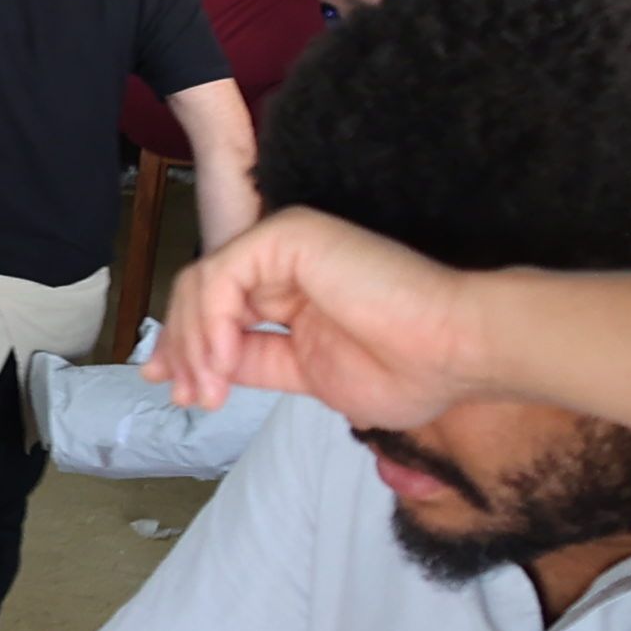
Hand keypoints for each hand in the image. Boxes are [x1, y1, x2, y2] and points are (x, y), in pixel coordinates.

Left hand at [145, 206, 499, 423]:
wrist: (456, 351)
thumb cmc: (409, 371)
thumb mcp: (309, 378)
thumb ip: (257, 365)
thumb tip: (203, 373)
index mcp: (292, 293)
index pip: (219, 311)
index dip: (186, 348)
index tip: (174, 390)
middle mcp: (284, 262)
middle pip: (202, 294)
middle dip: (181, 348)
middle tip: (185, 395)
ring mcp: (286, 244)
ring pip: (204, 283)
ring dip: (194, 344)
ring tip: (209, 390)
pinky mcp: (289, 236)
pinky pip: (223, 275)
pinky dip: (212, 322)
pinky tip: (224, 363)